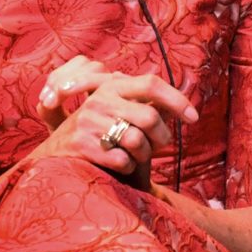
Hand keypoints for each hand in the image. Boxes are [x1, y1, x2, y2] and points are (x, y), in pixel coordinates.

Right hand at [33, 70, 196, 188]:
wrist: (57, 157)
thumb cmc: (99, 135)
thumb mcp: (118, 112)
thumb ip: (146, 106)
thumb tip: (182, 106)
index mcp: (111, 86)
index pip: (151, 83)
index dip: (176, 100)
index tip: (193, 118)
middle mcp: (99, 100)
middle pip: (150, 117)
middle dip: (161, 138)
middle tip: (155, 147)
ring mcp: (88, 122)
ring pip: (138, 141)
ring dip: (143, 156)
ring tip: (133, 157)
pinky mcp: (82, 146)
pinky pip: (123, 161)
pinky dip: (128, 168)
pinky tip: (118, 166)